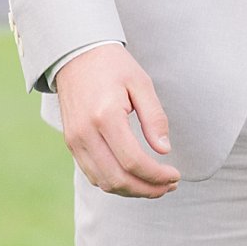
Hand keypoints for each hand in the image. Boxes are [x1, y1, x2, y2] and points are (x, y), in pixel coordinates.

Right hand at [56, 43, 180, 198]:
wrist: (75, 54)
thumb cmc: (112, 66)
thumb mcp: (141, 83)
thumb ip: (154, 117)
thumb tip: (164, 151)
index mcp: (105, 116)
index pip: (133, 162)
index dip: (157, 176)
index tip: (175, 176)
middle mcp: (85, 132)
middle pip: (118, 179)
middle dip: (148, 189)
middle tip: (169, 185)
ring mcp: (74, 140)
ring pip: (104, 183)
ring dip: (132, 191)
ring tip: (154, 185)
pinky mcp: (70, 143)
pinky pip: (92, 175)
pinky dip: (114, 183)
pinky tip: (133, 177)